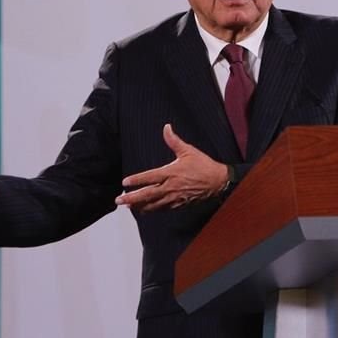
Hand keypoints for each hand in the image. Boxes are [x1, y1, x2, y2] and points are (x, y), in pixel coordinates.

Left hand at [115, 124, 229, 212]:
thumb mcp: (189, 151)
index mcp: (171, 173)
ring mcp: (175, 197)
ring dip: (140, 206)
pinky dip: (152, 210)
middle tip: (119, 201)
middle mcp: (171, 187)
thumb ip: (174, 141)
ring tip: (128, 207)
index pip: (149, 177)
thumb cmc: (204, 165)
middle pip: (147, 194)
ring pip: (153, 204)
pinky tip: (145, 210)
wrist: (218, 182)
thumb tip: (166, 127)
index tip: (125, 182)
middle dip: (132, 198)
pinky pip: (163, 208)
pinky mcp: (179, 204)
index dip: (136, 180)